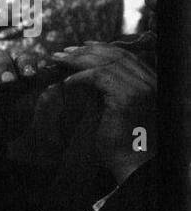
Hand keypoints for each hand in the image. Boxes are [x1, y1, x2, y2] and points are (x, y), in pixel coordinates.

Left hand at [53, 41, 154, 177]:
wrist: (132, 163)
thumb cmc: (122, 142)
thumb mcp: (113, 109)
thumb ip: (104, 90)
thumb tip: (83, 74)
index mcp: (151, 83)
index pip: (126, 56)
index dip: (101, 48)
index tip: (79, 46)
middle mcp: (151, 82)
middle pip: (116, 56)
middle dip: (86, 51)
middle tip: (62, 53)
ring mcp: (142, 89)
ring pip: (107, 64)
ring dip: (79, 61)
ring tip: (59, 62)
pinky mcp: (128, 99)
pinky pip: (100, 78)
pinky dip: (81, 77)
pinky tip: (67, 82)